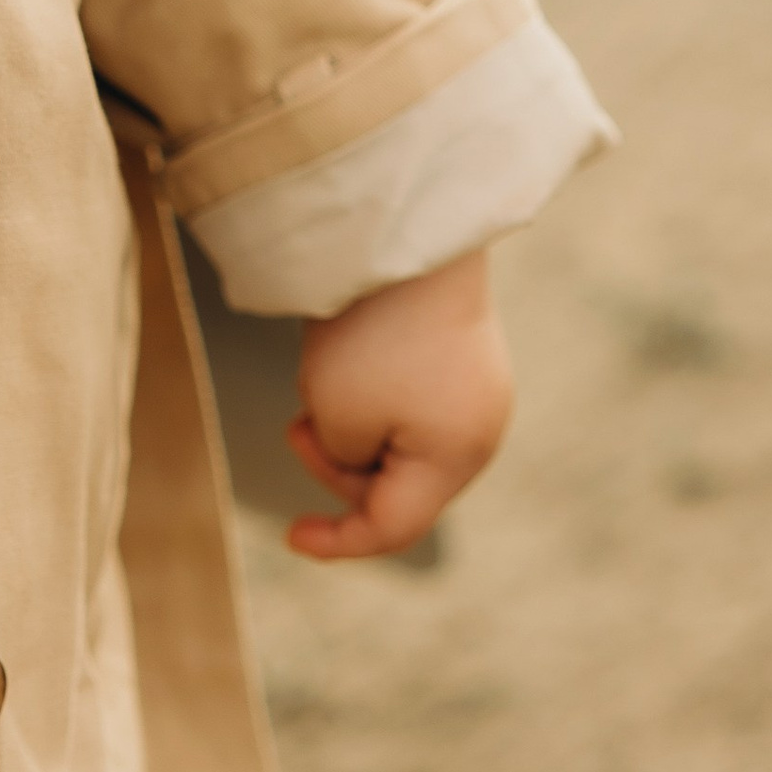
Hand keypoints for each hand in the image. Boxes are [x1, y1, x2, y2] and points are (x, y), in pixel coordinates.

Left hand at [285, 248, 510, 562]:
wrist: (409, 229)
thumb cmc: (370, 330)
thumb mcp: (337, 416)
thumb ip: (345, 459)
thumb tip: (361, 451)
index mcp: (457, 457)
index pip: (394, 527)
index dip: (340, 542)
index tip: (290, 537)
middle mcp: (481, 428)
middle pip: (396, 484)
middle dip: (338, 462)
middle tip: (297, 422)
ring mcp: (477, 387)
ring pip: (399, 440)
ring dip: (351, 423)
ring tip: (329, 367)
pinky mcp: (462, 353)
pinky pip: (409, 400)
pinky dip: (369, 393)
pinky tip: (349, 347)